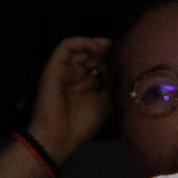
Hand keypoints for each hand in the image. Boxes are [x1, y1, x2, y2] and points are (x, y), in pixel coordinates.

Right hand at [26, 35, 113, 161]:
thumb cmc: (81, 124)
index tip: (124, 58)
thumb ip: (110, 84)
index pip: (98, 64)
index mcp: (85, 85)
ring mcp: (63, 70)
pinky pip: (65, 46)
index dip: (111, 59)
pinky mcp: (53, 67)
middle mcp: (74, 76)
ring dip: (94, 44)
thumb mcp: (105, 103)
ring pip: (78, 48)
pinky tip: (96, 47)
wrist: (60, 136)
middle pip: (90, 54)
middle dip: (104, 51)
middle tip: (117, 51)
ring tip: (107, 47)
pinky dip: (81, 42)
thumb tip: (118, 69)